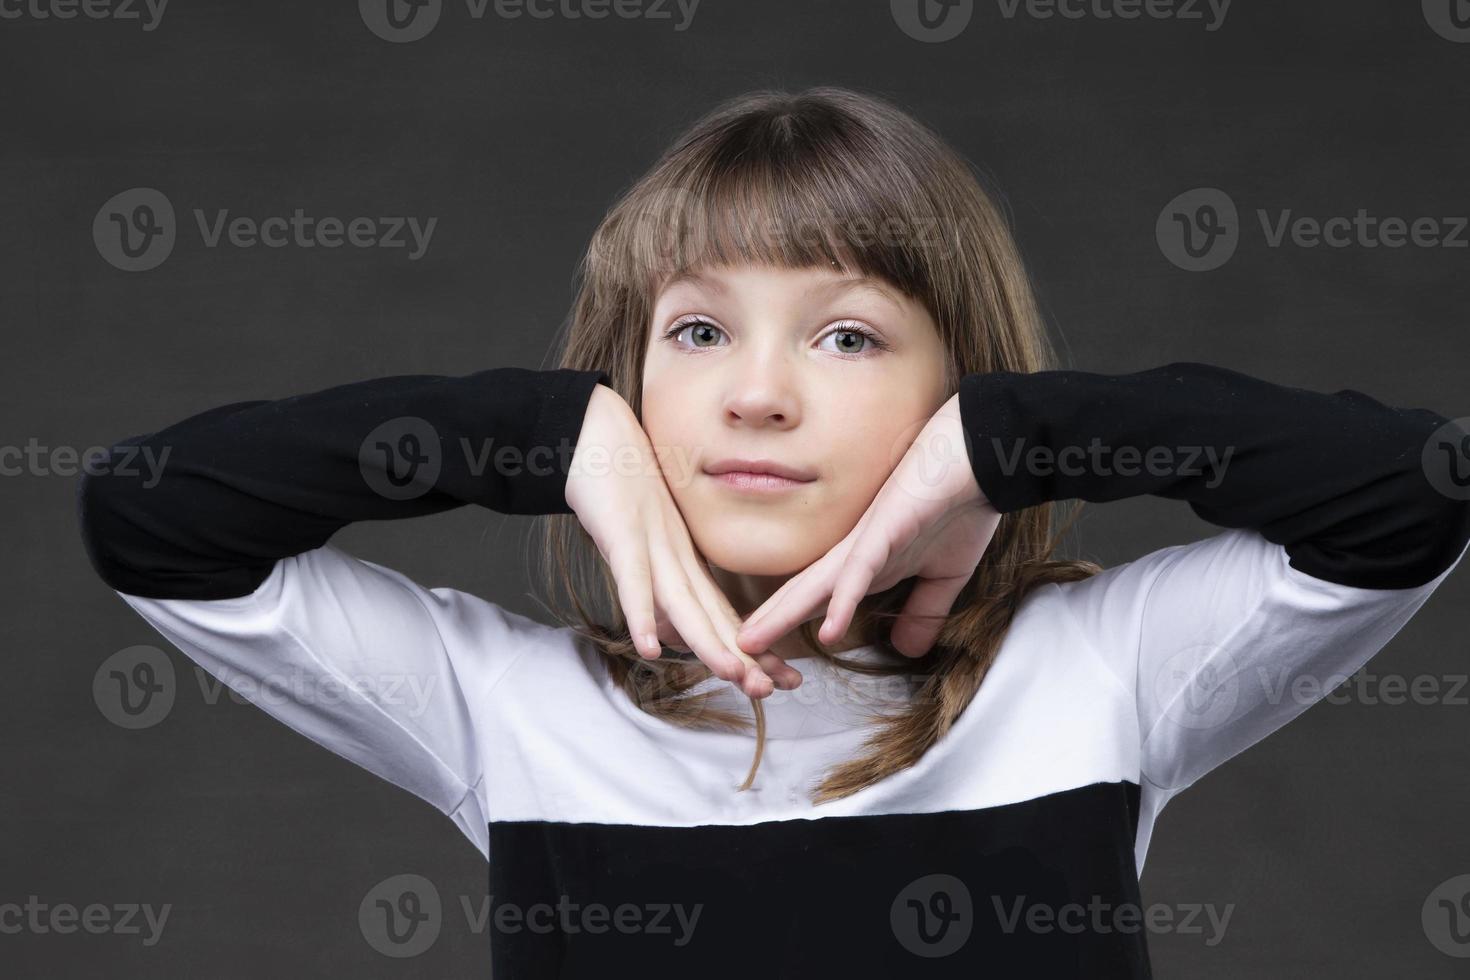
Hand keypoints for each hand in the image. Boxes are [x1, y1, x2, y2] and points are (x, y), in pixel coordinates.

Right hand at [565, 383, 801, 697]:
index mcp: (683, 560)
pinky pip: (632, 579)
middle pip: (713, 614)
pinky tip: (650, 648)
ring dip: (707, 641)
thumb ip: (658, 584)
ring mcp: (651, 544)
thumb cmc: (619, 482)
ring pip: (683, 602)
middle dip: (745, 654)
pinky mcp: (621, 533)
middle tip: (780, 687)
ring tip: (732, 675)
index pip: (722, 614)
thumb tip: (668, 634)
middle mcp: (676, 556)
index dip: (752, 649)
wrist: (594, 430)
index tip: (783, 678)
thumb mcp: (643, 541)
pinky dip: (640, 614)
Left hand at [735, 393, 999, 659]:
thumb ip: (922, 611)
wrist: (984, 456)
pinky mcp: (888, 529)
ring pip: (816, 584)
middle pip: (800, 593)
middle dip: (766, 624)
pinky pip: (861, 570)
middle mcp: (855, 552)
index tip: (761, 654)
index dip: (788, 625)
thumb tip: (906, 650)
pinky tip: (828, 630)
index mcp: (865, 563)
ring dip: (782, 616)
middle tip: (730, 653)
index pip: (816, 600)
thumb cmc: (961, 504)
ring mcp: (867, 539)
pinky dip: (844, 601)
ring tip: (748, 643)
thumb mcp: (943, 575)